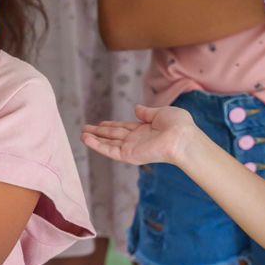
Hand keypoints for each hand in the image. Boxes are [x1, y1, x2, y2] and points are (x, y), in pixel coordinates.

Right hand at [81, 104, 197, 165]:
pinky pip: (109, 151)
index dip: (111, 125)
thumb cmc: (178, 125)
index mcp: (145, 129)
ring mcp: (132, 148)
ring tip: (82, 134)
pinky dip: (97, 146)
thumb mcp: (162, 113)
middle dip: (99, 132)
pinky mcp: (128, 155)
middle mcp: (136, 140)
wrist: (182, 138)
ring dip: (95, 139)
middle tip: (85, 128)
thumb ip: (148, 112)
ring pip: (108, 143)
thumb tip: (137, 109)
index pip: (124, 127)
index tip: (100, 123)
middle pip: (113, 135)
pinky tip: (86, 140)